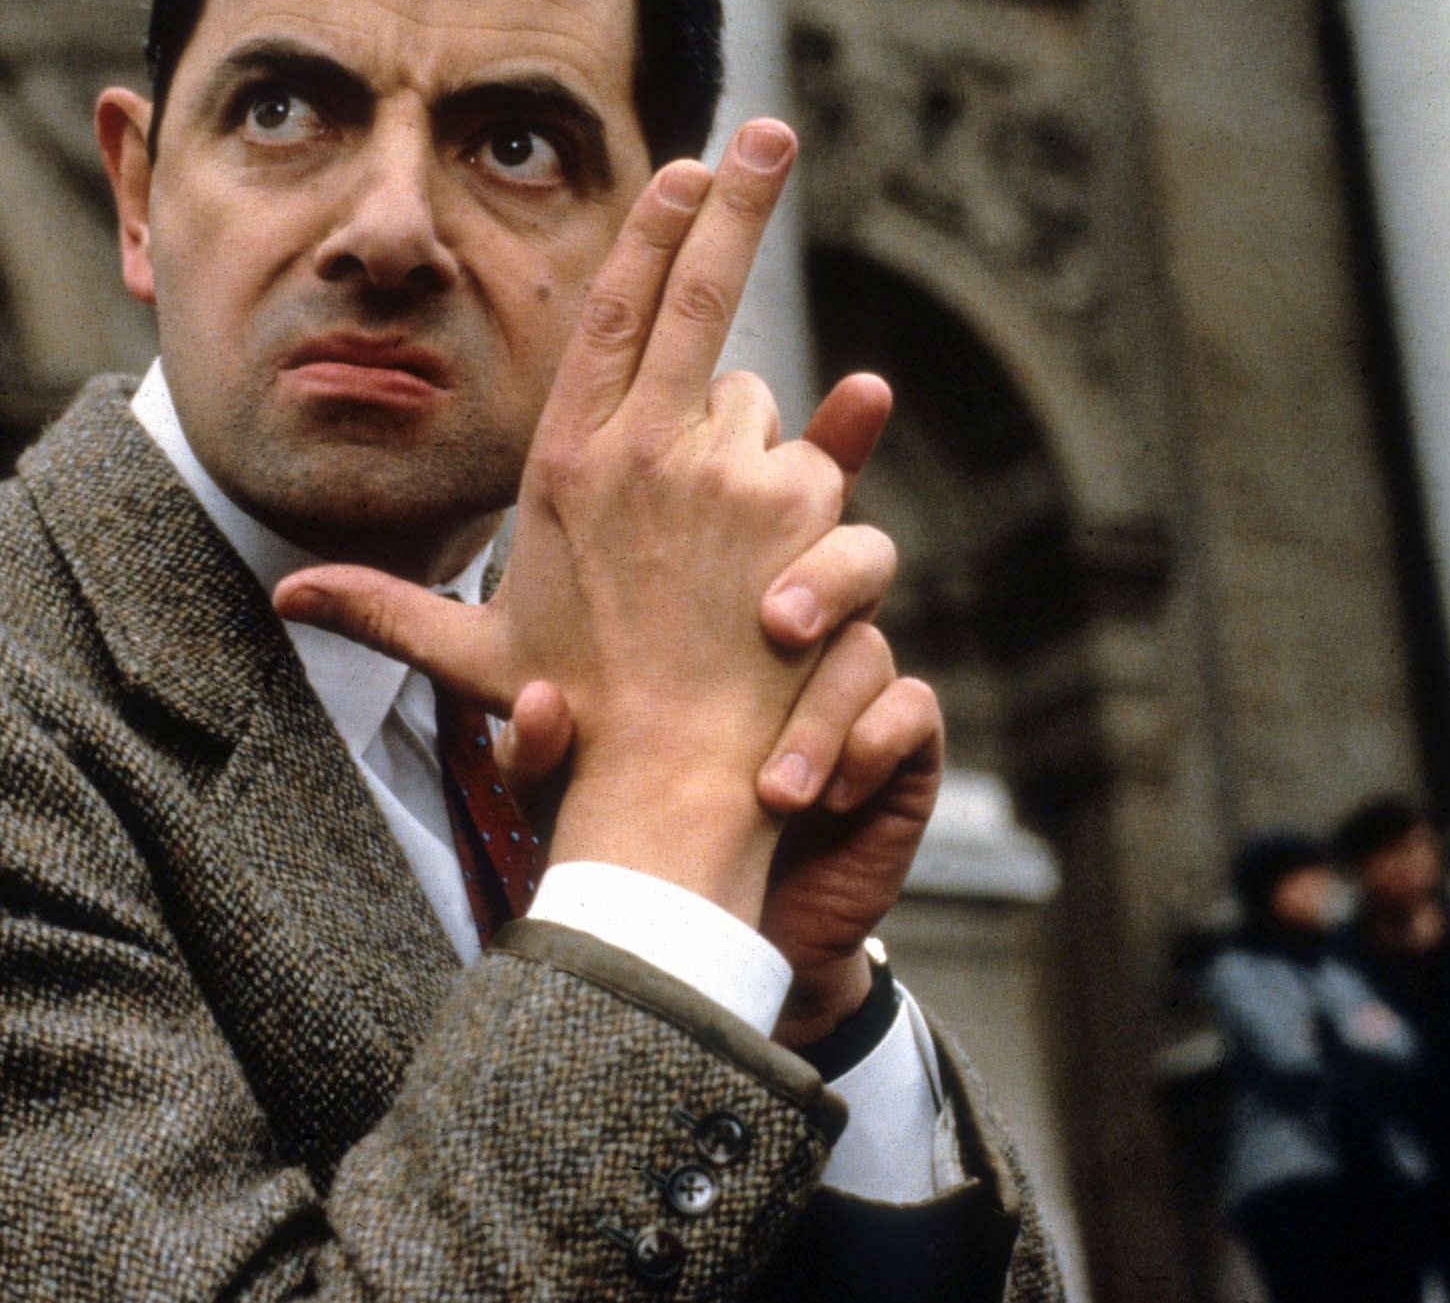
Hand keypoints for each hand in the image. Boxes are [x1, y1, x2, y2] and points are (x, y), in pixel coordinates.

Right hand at [277, 120, 841, 922]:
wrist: (662, 789)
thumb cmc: (569, 722)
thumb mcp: (473, 655)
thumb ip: (385, 611)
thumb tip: (285, 602)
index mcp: (566, 461)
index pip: (610, 314)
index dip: (649, 232)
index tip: (686, 168)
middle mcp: (645, 447)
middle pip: (702, 295)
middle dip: (739, 205)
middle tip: (770, 134)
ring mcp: (727, 470)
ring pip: (761, 409)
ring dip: (757, 449)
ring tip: (733, 548)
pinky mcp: (796, 507)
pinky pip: (824, 463)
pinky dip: (822, 482)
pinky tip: (817, 501)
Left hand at [495, 570, 944, 1047]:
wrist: (707, 936)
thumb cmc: (631, 836)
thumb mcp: (569, 798)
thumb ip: (543, 752)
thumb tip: (537, 703)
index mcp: (720, 621)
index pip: (751, 536)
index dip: (752, 512)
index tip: (710, 536)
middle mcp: (796, 639)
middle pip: (841, 552)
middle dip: (821, 577)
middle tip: (778, 624)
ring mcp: (852, 687)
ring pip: (867, 646)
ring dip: (823, 712)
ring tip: (778, 790)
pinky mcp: (902, 748)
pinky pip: (912, 712)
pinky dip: (872, 746)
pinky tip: (830, 795)